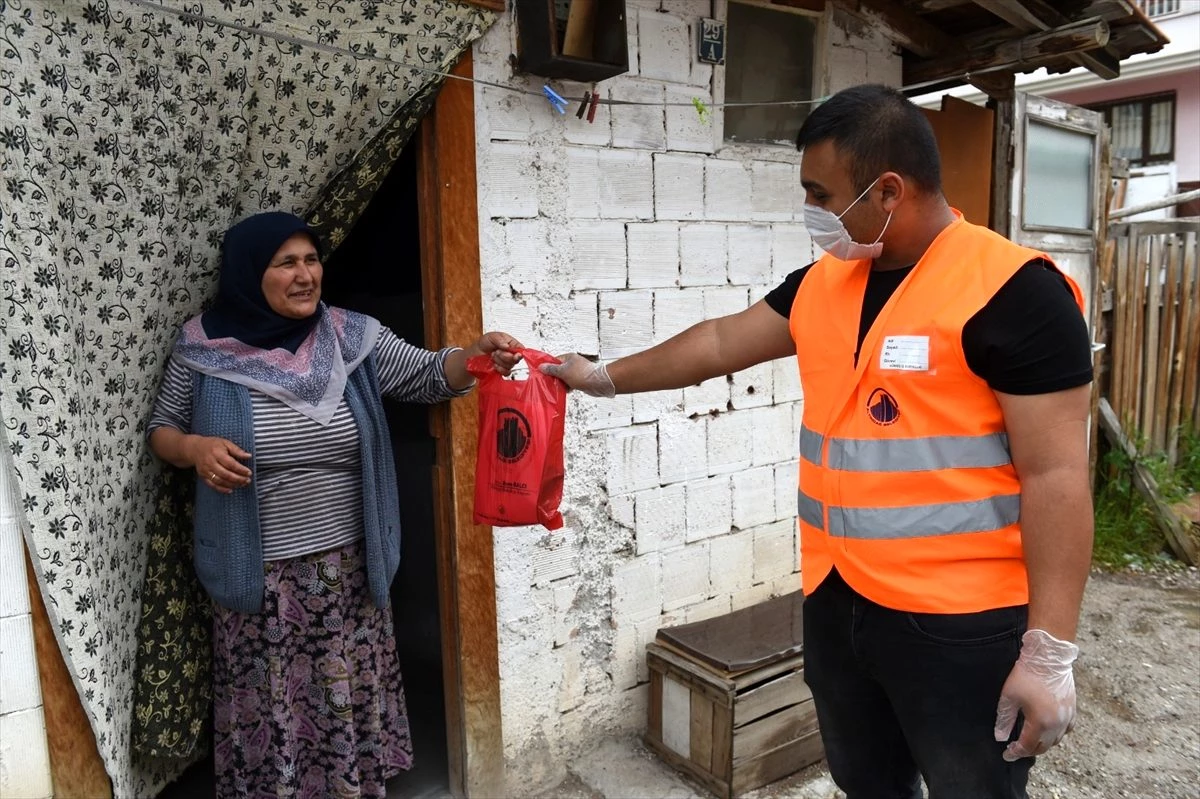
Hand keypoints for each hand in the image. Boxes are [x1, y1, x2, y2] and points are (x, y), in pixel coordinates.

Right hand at [188, 436, 252, 494]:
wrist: (195, 448)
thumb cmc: (213, 445)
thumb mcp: (225, 443)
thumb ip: (237, 450)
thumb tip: (249, 456)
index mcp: (217, 453)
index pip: (230, 463)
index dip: (240, 469)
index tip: (249, 473)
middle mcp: (210, 462)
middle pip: (225, 474)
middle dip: (238, 479)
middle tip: (247, 480)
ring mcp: (205, 470)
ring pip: (219, 481)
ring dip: (232, 484)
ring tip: (242, 484)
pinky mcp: (203, 476)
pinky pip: (212, 485)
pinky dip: (222, 489)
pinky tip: (231, 490)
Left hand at [465, 331, 524, 375]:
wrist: (476, 352)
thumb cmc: (485, 343)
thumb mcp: (492, 336)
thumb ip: (500, 340)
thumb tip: (507, 346)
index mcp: (511, 344)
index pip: (521, 349)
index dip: (519, 352)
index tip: (515, 354)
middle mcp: (511, 354)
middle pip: (516, 359)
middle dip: (505, 356)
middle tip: (497, 351)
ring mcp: (507, 363)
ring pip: (510, 365)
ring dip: (500, 361)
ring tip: (493, 355)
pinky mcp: (503, 370)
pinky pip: (506, 373)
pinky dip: (500, 369)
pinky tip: (495, 365)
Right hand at [538, 353, 615, 396]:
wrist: (598, 383)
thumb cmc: (582, 374)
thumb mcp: (563, 371)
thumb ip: (552, 369)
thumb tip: (542, 367)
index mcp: (569, 357)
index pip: (554, 360)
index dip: (547, 366)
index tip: (541, 373)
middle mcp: (573, 363)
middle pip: (559, 369)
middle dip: (553, 376)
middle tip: (547, 382)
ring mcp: (577, 372)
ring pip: (564, 377)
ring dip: (560, 383)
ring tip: (554, 387)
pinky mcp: (580, 380)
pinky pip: (569, 383)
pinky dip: (566, 387)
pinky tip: (563, 391)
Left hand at [994, 629, 1078, 760]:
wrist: (1048, 658)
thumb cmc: (1026, 675)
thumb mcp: (1009, 697)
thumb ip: (1004, 720)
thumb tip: (1000, 737)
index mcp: (1040, 723)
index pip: (1027, 746)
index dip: (1015, 752)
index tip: (1006, 755)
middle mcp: (1056, 724)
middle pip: (1042, 747)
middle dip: (1028, 750)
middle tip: (1015, 749)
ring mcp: (1067, 718)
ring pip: (1055, 741)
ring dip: (1042, 744)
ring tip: (1029, 741)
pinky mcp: (1072, 710)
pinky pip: (1066, 730)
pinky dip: (1056, 735)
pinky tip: (1047, 731)